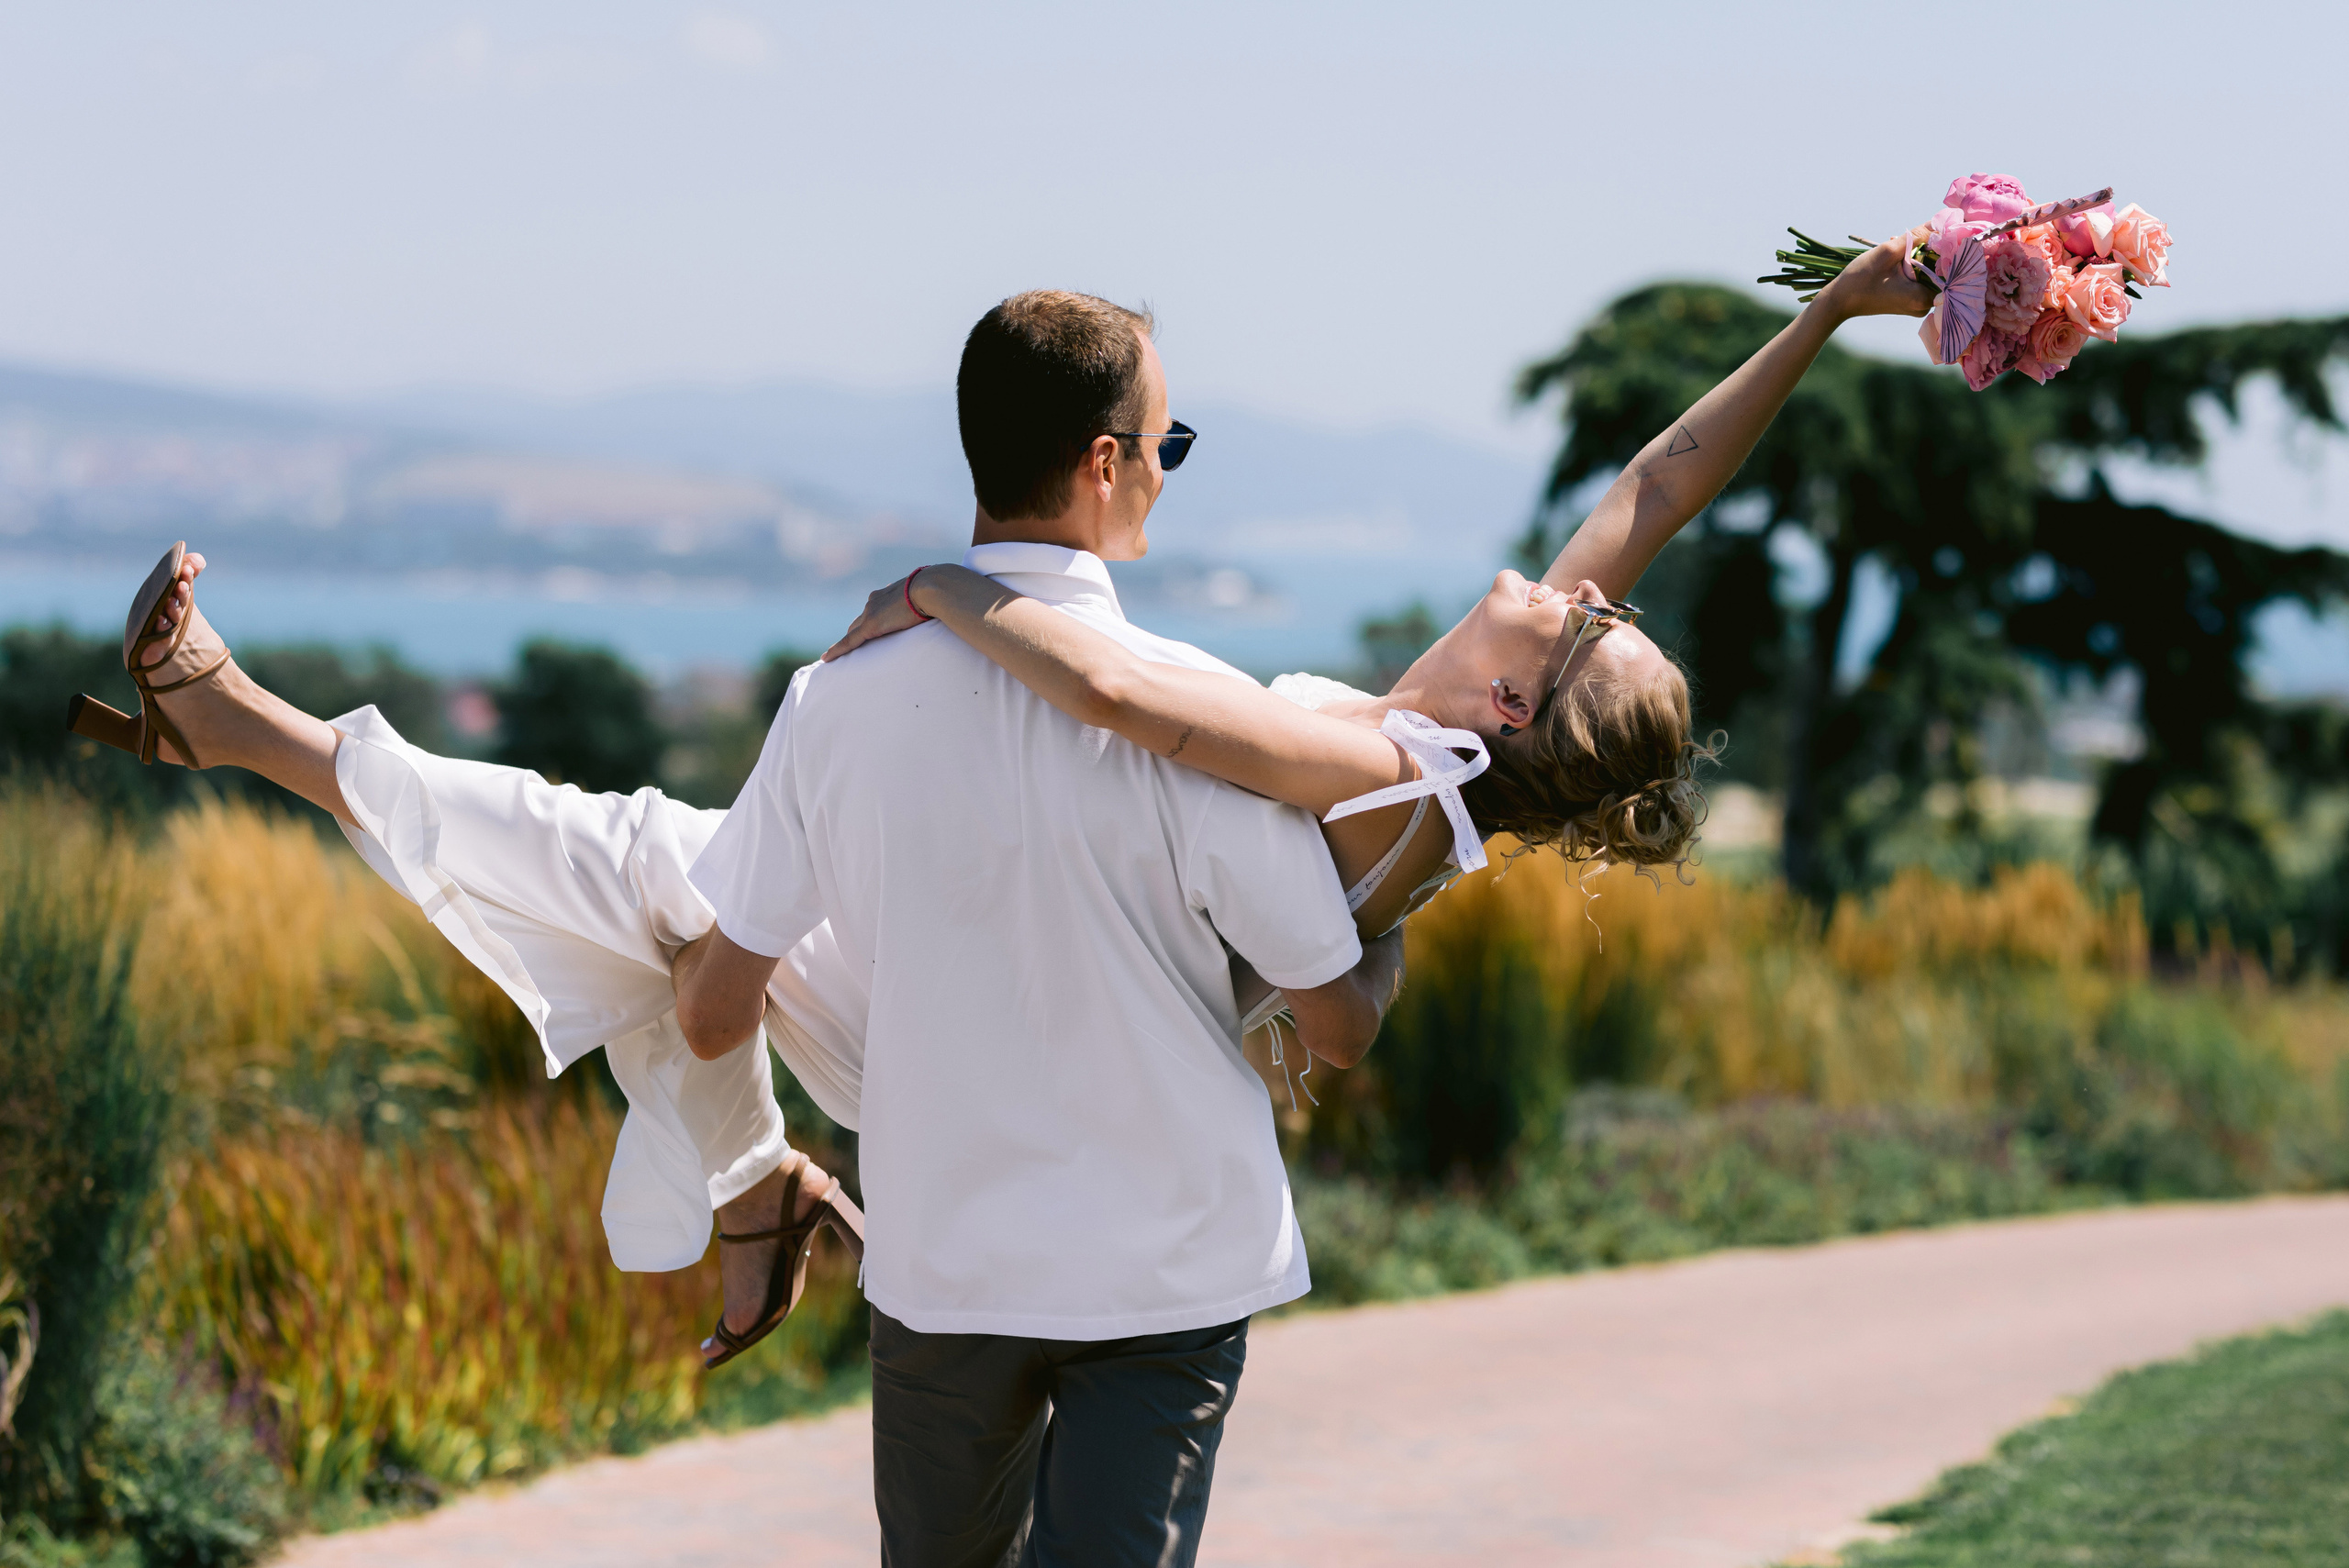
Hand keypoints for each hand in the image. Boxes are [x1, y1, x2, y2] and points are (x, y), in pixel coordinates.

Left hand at [823, 570, 936, 661]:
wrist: (932, 586)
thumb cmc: (938, 591)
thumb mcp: (930, 597)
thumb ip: (926, 604)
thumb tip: (939, 609)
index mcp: (887, 594)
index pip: (873, 611)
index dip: (870, 621)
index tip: (870, 629)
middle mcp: (874, 601)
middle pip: (859, 622)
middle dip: (856, 634)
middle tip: (856, 648)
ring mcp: (871, 613)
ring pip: (853, 631)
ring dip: (849, 642)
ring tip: (842, 657)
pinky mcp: (871, 626)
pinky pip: (849, 642)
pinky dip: (838, 650)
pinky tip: (827, 659)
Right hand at [1815, 235, 1936, 322]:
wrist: (1840, 301)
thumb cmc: (1860, 279)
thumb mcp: (1888, 252)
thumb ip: (1916, 236)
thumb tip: (1938, 221)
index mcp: (1923, 298)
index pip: (1948, 266)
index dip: (1945, 245)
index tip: (1937, 230)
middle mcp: (1926, 305)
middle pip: (1940, 269)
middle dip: (1928, 250)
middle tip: (1909, 240)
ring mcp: (1919, 305)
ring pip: (1929, 273)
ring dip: (1919, 257)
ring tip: (1897, 249)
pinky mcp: (1911, 303)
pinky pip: (1921, 279)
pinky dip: (1913, 266)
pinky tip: (1897, 259)